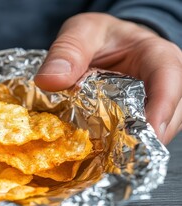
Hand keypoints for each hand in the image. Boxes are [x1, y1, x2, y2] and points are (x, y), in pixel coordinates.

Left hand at [35, 13, 181, 143]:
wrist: (101, 42)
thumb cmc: (97, 35)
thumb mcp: (80, 32)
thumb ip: (66, 51)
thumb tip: (49, 80)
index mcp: (155, 55)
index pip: (168, 78)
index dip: (162, 105)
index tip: (149, 129)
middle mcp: (164, 81)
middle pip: (169, 112)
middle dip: (147, 136)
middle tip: (119, 156)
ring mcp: (156, 102)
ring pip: (158, 129)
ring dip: (136, 145)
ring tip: (110, 160)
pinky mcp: (141, 117)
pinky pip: (141, 135)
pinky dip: (125, 146)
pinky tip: (106, 155)